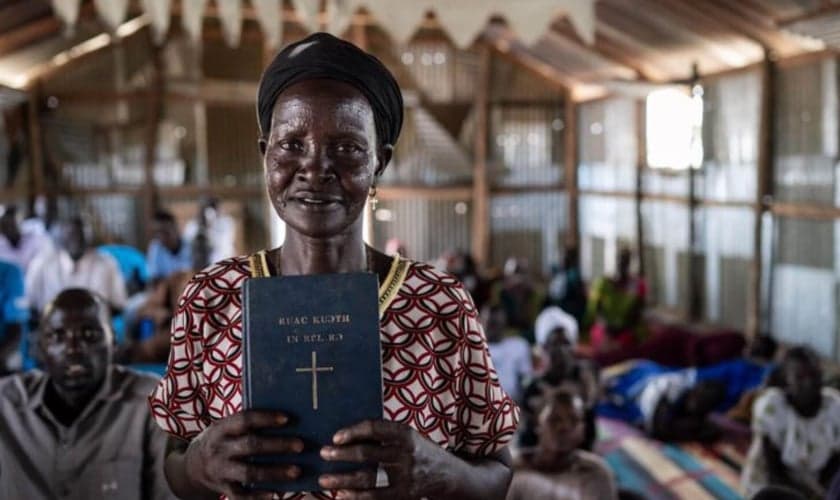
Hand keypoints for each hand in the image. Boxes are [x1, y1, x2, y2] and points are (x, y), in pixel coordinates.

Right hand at [183, 410, 304, 498]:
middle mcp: (219, 449)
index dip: (265, 418)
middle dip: (277, 445)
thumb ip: (246, 424)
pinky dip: (259, 497)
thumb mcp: (224, 428)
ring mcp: (221, 471)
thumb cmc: (220, 441)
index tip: (287, 419)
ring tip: (296, 471)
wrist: (190, 468)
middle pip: (250, 446)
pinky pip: (241, 496)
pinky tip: (276, 494)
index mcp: (220, 429)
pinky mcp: (223, 489)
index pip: (244, 420)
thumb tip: (284, 420)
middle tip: (300, 445)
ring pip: (249, 473)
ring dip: (274, 472)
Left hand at [318, 420, 451, 498]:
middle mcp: (406, 454)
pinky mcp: (404, 495)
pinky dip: (357, 497)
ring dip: (342, 480)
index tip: (336, 437)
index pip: (375, 429)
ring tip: (324, 480)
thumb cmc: (418, 450)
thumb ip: (384, 434)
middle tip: (323, 453)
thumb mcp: (408, 435)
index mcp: (405, 434)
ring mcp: (405, 476)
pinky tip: (342, 495)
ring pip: (367, 478)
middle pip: (367, 454)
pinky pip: (376, 497)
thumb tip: (347, 435)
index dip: (353, 431)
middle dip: (342, 454)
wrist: (447, 474)